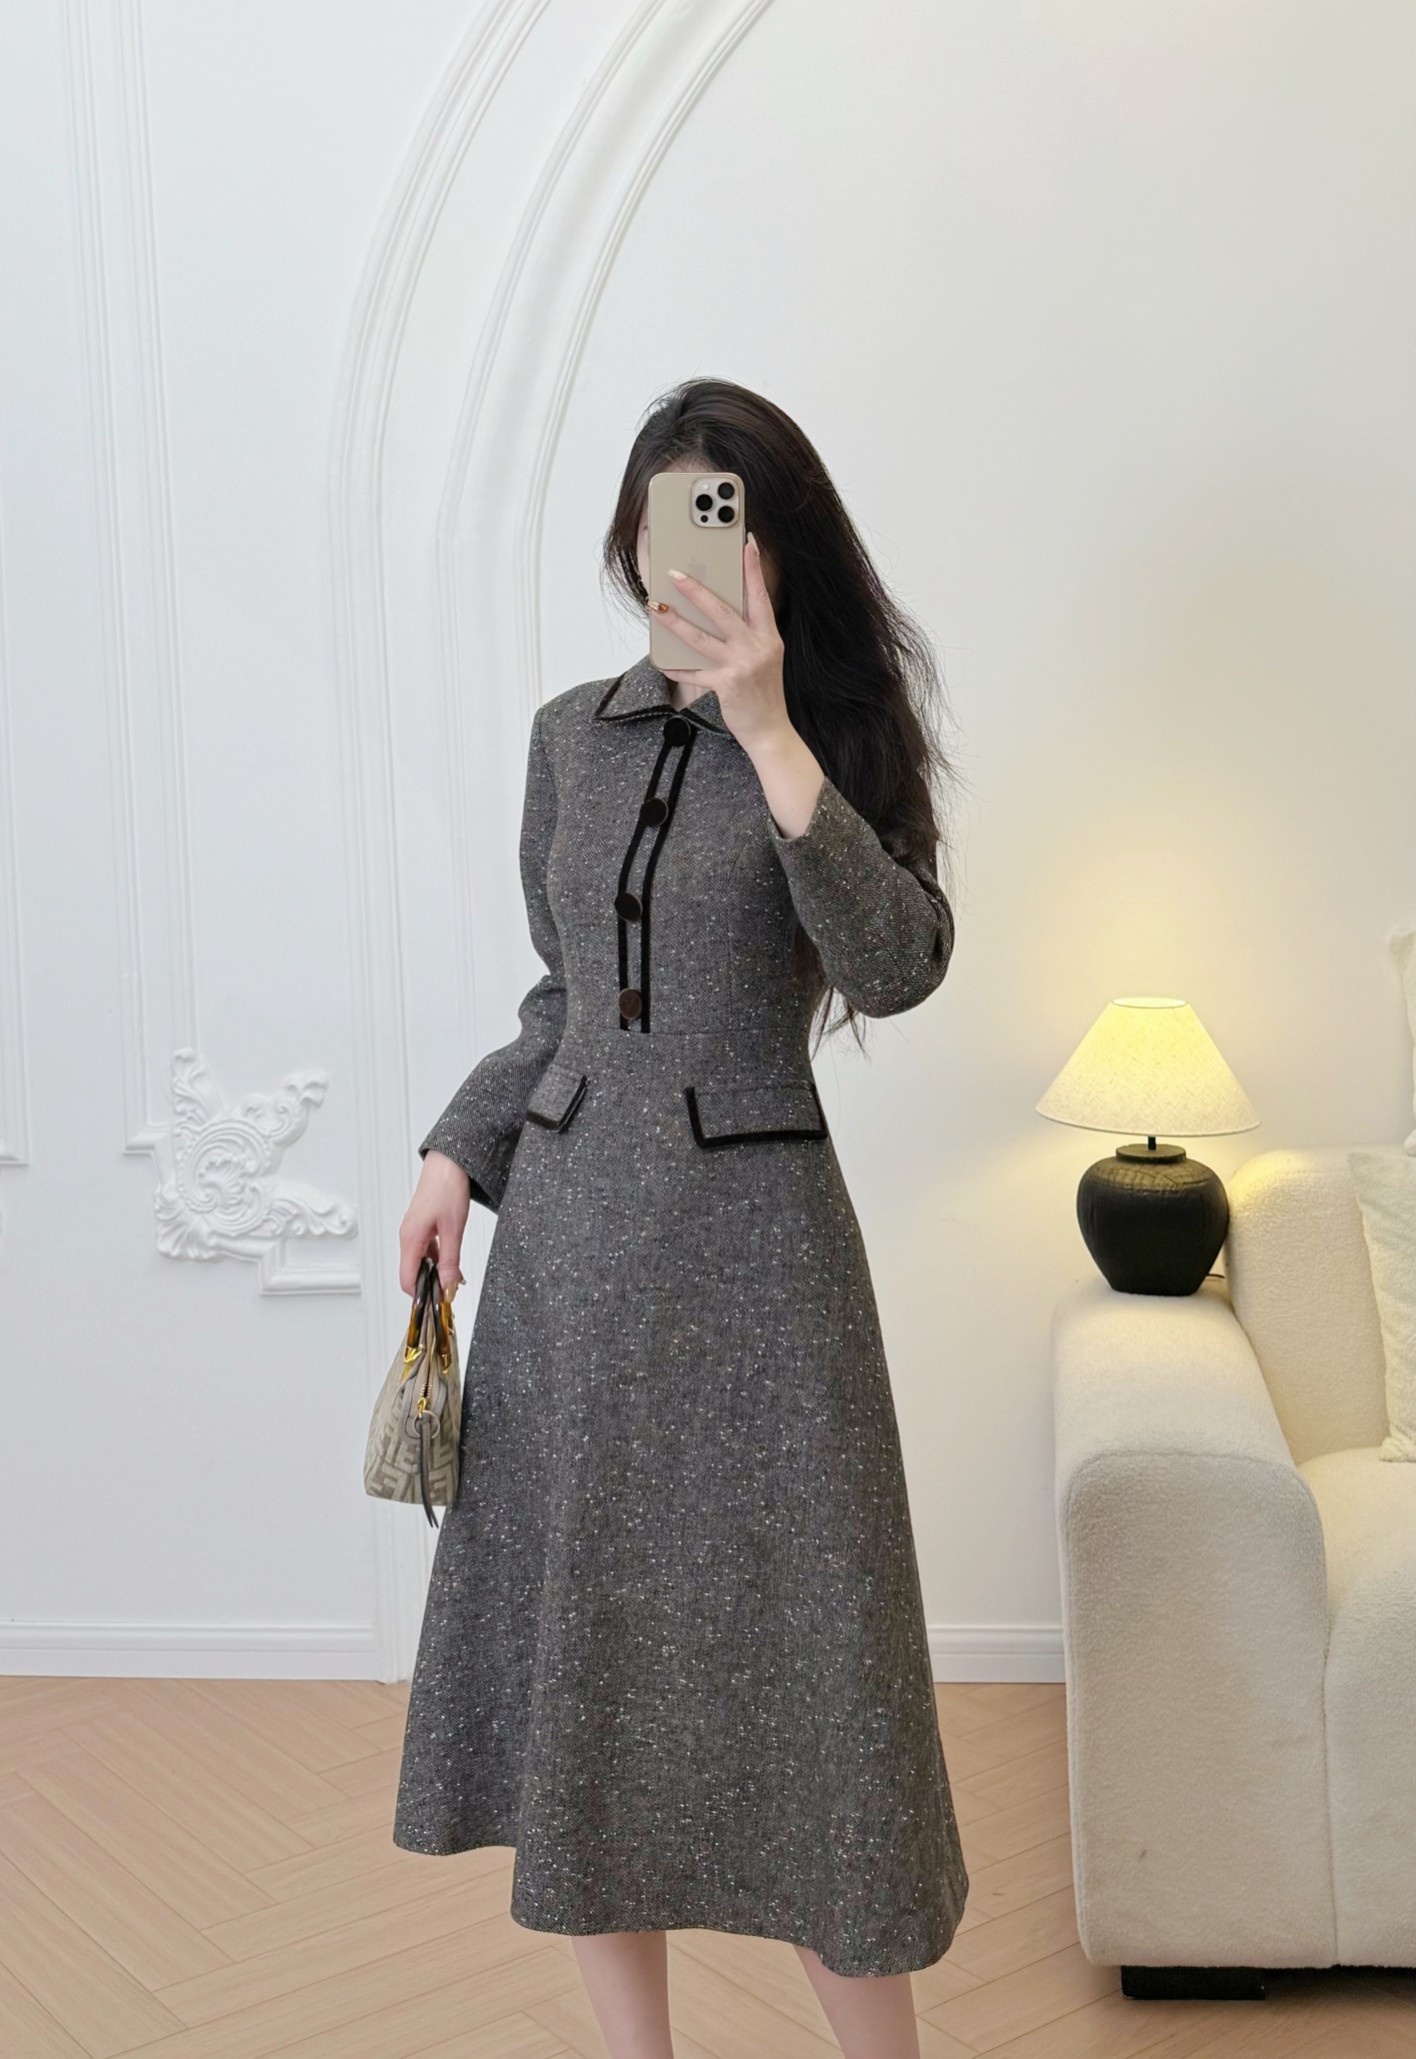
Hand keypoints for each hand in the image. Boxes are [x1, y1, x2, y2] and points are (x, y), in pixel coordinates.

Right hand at [399, 1151, 469, 1298]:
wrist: (448, 1162)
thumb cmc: (448, 1188)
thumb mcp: (453, 1229)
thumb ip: (450, 1261)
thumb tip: (448, 1287)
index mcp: (410, 1239)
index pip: (407, 1280)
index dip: (421, 1296)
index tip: (438, 1305)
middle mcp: (407, 1237)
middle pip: (412, 1274)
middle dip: (429, 1286)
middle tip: (451, 1294)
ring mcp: (413, 1232)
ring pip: (419, 1263)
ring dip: (434, 1273)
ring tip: (455, 1280)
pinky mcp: (421, 1227)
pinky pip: (424, 1251)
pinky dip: (436, 1260)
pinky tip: (451, 1262)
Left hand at [652, 532, 824, 837]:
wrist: (771, 732)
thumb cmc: (764, 694)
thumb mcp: (765, 659)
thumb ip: (748, 636)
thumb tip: (717, 614)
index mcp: (769, 637)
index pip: (760, 596)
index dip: (753, 568)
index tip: (747, 542)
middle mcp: (758, 648)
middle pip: (724, 611)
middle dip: (697, 590)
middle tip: (675, 573)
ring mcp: (742, 667)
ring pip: (702, 638)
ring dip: (676, 621)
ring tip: (657, 607)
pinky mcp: (726, 686)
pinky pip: (695, 672)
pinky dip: (677, 667)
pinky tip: (663, 661)